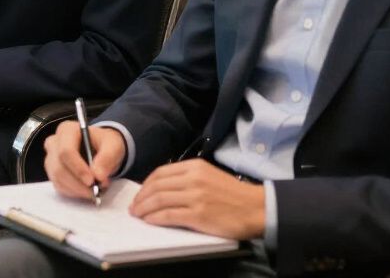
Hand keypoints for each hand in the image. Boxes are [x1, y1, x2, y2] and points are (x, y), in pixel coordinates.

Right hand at [44, 120, 125, 200]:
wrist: (102, 149)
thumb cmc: (105, 143)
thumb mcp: (113, 145)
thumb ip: (107, 157)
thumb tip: (98, 175)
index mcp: (67, 130)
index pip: (66, 151)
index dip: (78, 168)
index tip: (92, 181)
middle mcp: (55, 142)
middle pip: (59, 167)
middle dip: (79, 183)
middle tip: (97, 189)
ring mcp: (51, 158)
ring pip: (58, 179)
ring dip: (77, 189)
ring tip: (95, 189)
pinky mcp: (53, 172)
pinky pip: (59, 187)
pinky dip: (74, 192)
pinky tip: (86, 190)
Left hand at [130, 159, 265, 239]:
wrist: (254, 208)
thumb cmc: (233, 194)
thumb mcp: (209, 176)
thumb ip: (188, 178)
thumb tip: (165, 187)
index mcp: (195, 166)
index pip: (161, 172)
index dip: (146, 184)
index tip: (140, 193)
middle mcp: (193, 178)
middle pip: (157, 186)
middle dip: (141, 197)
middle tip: (134, 207)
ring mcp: (195, 196)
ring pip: (159, 200)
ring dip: (144, 209)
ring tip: (138, 215)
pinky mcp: (198, 215)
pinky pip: (168, 215)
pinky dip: (155, 218)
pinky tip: (150, 221)